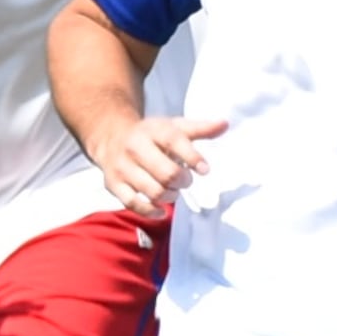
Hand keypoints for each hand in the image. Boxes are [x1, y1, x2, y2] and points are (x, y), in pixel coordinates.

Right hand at [92, 114, 226, 215]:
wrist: (111, 137)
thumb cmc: (151, 135)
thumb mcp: (174, 127)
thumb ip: (200, 128)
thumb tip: (225, 124)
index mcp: (153, 130)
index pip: (174, 141)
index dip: (193, 157)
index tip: (205, 170)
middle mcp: (135, 147)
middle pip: (167, 173)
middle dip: (183, 181)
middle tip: (185, 181)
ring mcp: (122, 167)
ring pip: (153, 191)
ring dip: (170, 196)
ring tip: (172, 191)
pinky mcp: (113, 184)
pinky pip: (134, 204)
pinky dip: (151, 211)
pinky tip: (161, 209)